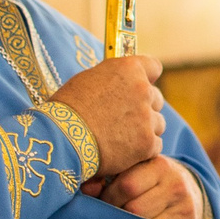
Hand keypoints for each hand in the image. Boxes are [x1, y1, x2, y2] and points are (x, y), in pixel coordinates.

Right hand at [50, 56, 164, 175]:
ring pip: (157, 123)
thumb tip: (121, 83)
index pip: (153, 67)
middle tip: (124, 119)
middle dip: (144, 107)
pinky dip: (142, 150)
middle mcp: (143, 90)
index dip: (147, 77)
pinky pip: (155, 145)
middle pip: (156, 98)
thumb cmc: (67, 108)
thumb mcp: (89, 80)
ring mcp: (147, 117)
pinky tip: (122, 151)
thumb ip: (113, 79)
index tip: (140, 86)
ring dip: (144, 129)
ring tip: (120, 137)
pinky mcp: (148, 143)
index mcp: (129, 69)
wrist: (61, 138)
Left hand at [85, 157, 205, 218]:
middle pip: (134, 209)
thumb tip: (87, 189)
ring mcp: (183, 207)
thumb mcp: (135, 171)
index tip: (102, 200)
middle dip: (116, 214)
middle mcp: (176, 185)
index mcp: (160, 165)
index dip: (108, 197)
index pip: (127, 185)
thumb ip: (109, 176)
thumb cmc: (149, 180)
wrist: (188, 191)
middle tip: (109, 214)